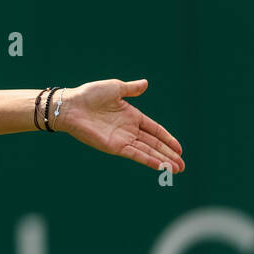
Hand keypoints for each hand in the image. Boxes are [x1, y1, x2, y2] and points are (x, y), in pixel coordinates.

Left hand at [52, 79, 183, 172]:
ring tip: (177, 170)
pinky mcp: (114, 147)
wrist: (71, 106)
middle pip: (154, 144)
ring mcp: (122, 139)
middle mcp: (129, 130)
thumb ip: (131, 89)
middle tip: (183, 166)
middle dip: (169, 154)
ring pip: (148, 152)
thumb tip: (145, 83)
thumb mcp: (115, 88)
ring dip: (163, 161)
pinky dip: (148, 160)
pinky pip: (136, 154)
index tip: (180, 149)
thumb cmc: (89, 95)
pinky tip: (160, 166)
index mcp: (132, 116)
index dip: (168, 139)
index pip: (155, 130)